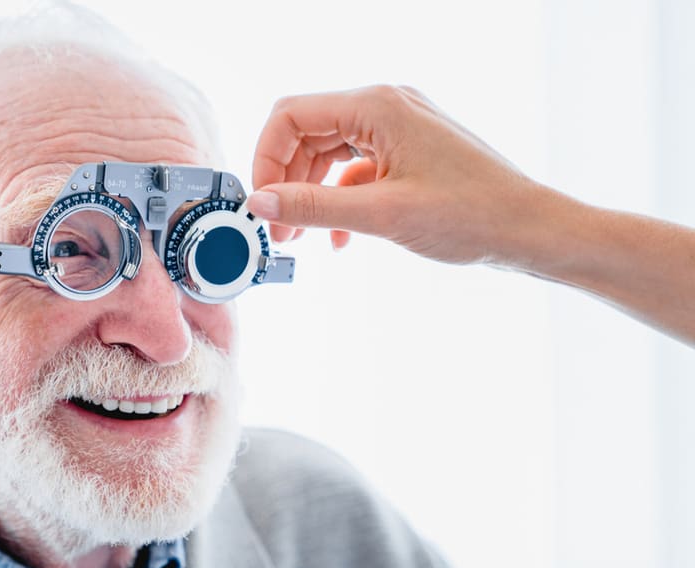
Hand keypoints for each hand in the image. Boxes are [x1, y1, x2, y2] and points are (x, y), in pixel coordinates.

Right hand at [247, 85, 540, 265]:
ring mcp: (398, 129)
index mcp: (378, 106)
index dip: (266, 159)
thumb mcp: (382, 214)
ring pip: (328, 153)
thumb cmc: (473, 215)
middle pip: (307, 133)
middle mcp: (386, 108)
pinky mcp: (407, 153)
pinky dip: (340, 199)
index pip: (292, 116)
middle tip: (280, 229)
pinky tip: (341, 237)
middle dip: (286, 180)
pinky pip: (355, 169)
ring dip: (310, 193)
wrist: (529, 229)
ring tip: (303, 237)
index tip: (262, 203)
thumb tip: (261, 202)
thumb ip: (314, 206)